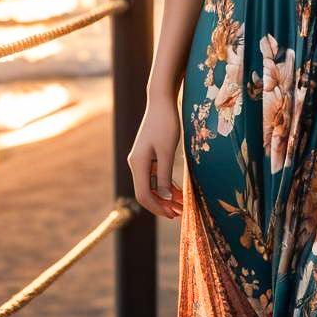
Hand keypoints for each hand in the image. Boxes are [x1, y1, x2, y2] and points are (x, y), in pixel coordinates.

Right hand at [127, 93, 183, 219]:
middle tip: (179, 213)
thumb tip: (164, 197)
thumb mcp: (167, 151)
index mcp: (138, 163)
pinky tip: (176, 191)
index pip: (144, 195)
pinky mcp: (147, 155)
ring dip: (165, 196)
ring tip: (181, 205)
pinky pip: (154, 175)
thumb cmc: (165, 123)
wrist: (161, 101)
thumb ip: (164, 175)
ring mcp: (141, 159)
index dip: (157, 208)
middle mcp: (136, 163)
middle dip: (161, 205)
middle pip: (146, 192)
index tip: (172, 215)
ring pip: (151, 185)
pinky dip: (165, 184)